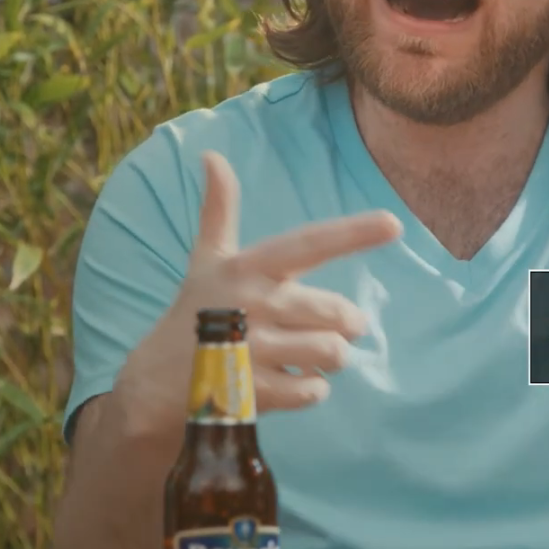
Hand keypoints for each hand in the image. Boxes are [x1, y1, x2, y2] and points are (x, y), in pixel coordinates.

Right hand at [115, 150, 402, 437]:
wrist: (154, 382)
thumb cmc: (194, 312)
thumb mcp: (205, 260)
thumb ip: (219, 210)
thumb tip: (211, 155)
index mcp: (247, 267)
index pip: (309, 244)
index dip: (353, 233)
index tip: (394, 223)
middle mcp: (252, 303)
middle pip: (336, 312)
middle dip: (347, 324)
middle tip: (336, 328)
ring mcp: (252, 350)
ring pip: (331, 353)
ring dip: (330, 357)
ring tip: (309, 354)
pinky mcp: (252, 392)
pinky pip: (313, 390)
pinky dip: (311, 388)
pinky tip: (289, 381)